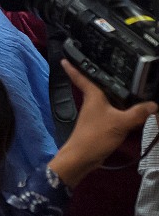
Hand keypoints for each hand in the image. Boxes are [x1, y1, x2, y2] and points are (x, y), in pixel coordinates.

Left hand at [49, 59, 157, 188]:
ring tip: (126, 83)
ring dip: (112, 92)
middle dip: (100, 76)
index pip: (81, 77)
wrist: (83, 157)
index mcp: (92, 96)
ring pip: (104, 98)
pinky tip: (129, 107)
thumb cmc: (96, 134)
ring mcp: (95, 113)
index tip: (65, 58)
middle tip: (109, 65)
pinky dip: (119, 107)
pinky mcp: (100, 124)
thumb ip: (138, 113)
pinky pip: (111, 111)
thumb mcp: (120, 123)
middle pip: (95, 85)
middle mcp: (92, 102)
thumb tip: (154, 104)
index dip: (73, 67)